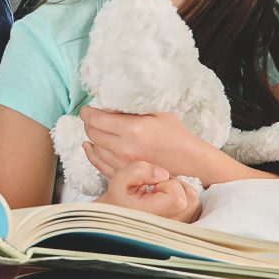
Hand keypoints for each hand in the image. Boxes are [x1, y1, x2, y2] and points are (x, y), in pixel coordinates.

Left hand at [80, 106, 218, 181]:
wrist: (191, 162)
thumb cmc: (176, 134)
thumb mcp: (158, 112)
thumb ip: (132, 107)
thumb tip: (109, 103)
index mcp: (132, 129)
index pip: (96, 119)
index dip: (87, 112)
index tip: (87, 109)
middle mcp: (124, 148)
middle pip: (92, 133)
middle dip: (89, 123)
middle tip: (92, 117)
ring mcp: (123, 164)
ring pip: (94, 148)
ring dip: (92, 137)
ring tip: (96, 129)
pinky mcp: (124, 174)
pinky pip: (99, 164)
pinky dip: (92, 154)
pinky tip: (90, 147)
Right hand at [95, 161, 200, 222]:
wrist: (118, 217)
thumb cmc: (119, 199)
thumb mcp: (120, 180)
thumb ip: (139, 170)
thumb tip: (164, 174)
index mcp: (152, 216)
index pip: (177, 198)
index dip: (169, 185)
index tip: (154, 186)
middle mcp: (168, 227)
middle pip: (190, 199)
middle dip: (175, 186)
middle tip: (157, 188)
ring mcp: (178, 229)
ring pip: (195, 203)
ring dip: (181, 192)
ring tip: (161, 194)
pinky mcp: (185, 227)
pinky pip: (196, 209)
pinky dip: (186, 200)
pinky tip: (169, 200)